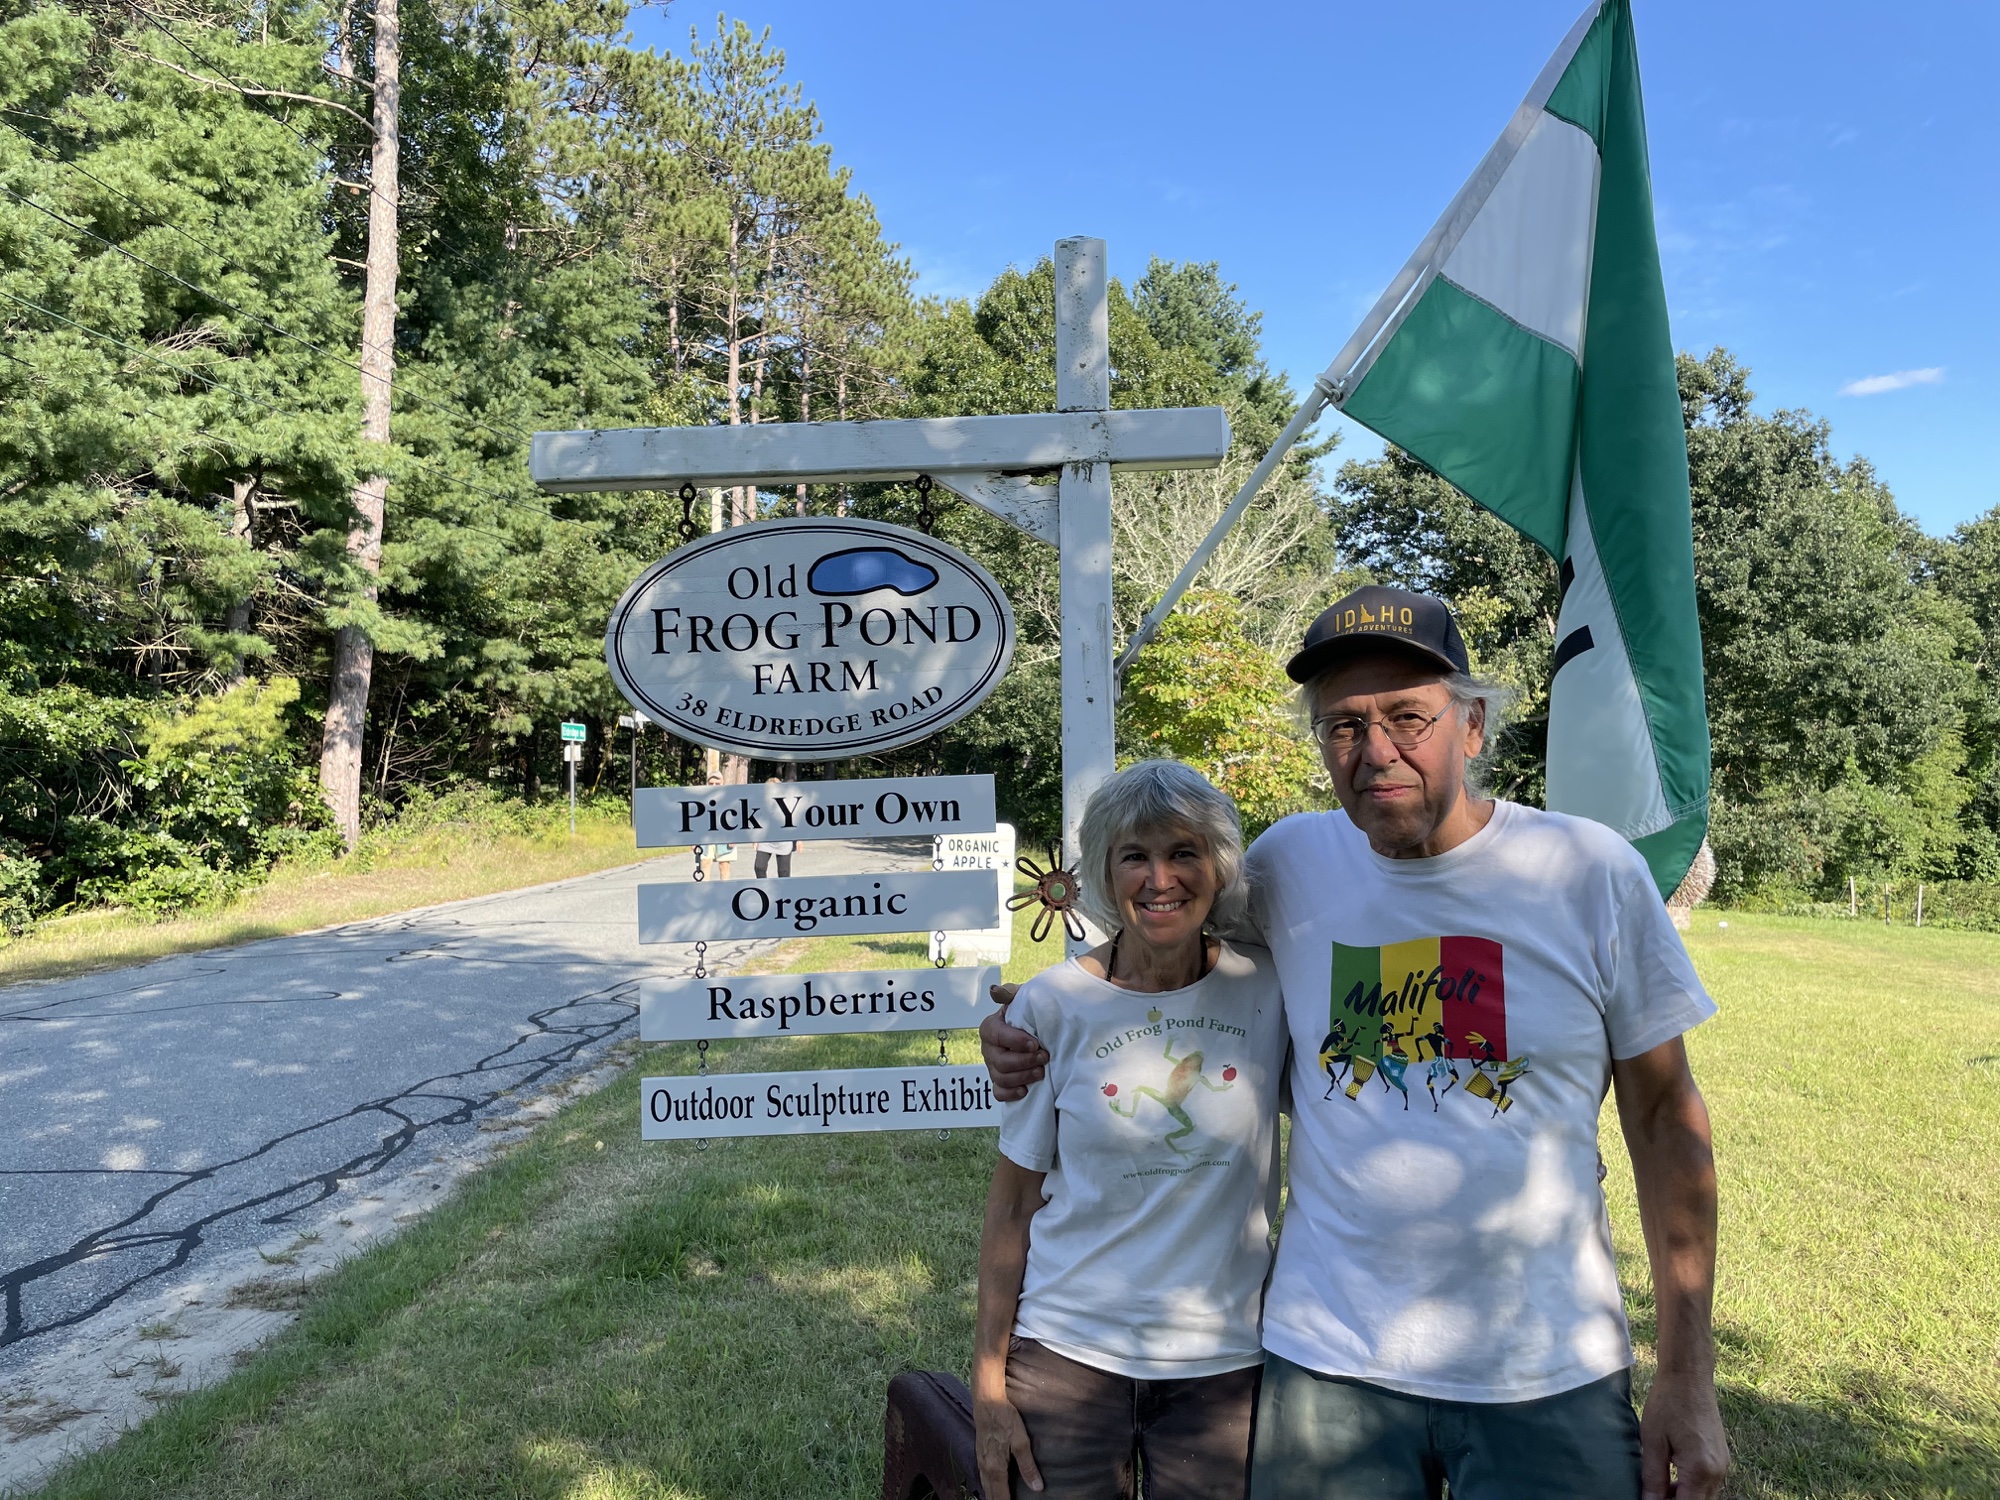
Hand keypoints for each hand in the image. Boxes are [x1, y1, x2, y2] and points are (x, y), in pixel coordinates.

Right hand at [975, 1393, 1042, 1495]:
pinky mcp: (980, 1455)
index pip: (1001, 1497)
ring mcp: (981, 1462)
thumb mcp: (1021, 1441)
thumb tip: (1037, 1488)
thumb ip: (1028, 1466)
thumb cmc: (1005, 1418)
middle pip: (991, 1495)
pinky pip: (983, 1479)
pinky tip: (993, 1488)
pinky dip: (989, 1488)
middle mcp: (986, 1468)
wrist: (986, 1401)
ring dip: (993, 1497)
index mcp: (996, 1468)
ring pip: (986, 1488)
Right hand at [982, 984, 1046, 1102]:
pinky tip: (1026, 1090)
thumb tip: (995, 991)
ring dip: (1023, 1077)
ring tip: (1041, 1072)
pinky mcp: (1000, 1082)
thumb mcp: (1022, 999)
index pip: (997, 1035)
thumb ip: (1010, 994)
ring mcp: (992, 1067)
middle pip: (1000, 1061)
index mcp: (990, 1028)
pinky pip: (999, 1093)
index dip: (1016, 1041)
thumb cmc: (1029, 1013)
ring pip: (1001, 1078)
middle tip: (1044, 1057)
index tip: (1035, 1043)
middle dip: (1024, 1061)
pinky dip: (1011, 1094)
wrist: (1039, 1029)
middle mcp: (988, 1049)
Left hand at [1640, 1368, 1728, 1498]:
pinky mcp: (1722, 1457)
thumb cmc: (1668, 1403)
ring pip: (1704, 1496)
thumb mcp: (1653, 1441)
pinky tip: (1672, 1479)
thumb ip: (1653, 1478)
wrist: (1689, 1376)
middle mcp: (1718, 1471)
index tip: (1650, 1499)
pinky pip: (1708, 1483)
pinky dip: (1692, 1487)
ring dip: (1684, 1497)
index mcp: (1701, 1469)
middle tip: (1652, 1495)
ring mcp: (1723, 1465)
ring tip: (1658, 1490)